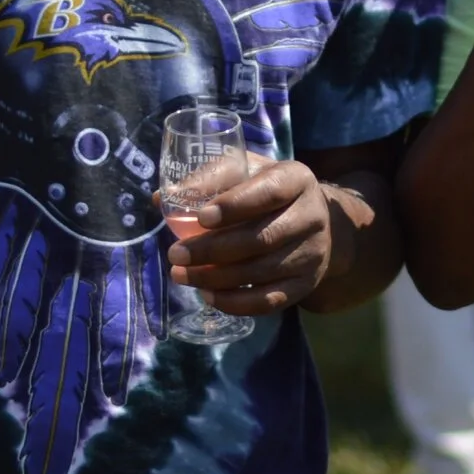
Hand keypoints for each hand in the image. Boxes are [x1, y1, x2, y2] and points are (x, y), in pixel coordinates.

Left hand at [167, 157, 355, 314]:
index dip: (235, 206)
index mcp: (296, 180)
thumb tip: (161, 198)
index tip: (201, 218)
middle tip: (176, 254)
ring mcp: (312, 254)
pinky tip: (208, 295)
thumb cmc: (266, 191)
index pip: (270, 192)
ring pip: (262, 272)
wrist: (312, 220)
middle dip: (213, 249)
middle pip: (263, 238)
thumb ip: (209, 180)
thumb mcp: (245, 171)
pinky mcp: (305, 284)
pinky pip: (269, 301)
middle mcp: (312, 216)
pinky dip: (235, 302)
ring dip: (216, 278)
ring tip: (181, 275)